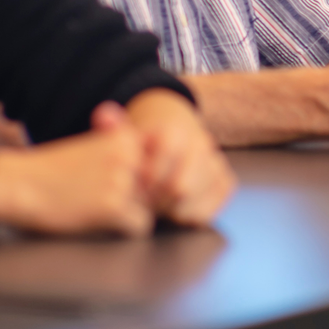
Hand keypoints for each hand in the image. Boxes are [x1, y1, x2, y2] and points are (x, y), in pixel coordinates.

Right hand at [0, 103, 153, 237]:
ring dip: (127, 214)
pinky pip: (140, 227)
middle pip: (156, 190)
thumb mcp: (93, 149)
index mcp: (126, 137)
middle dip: (136, 200)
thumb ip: (125, 154)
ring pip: (149, 208)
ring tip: (93, 208)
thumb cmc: (53, 170)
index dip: (140, 183)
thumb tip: (162, 168)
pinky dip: (122, 230)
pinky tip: (96, 221)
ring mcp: (122, 180)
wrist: (17, 183)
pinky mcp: (113, 206)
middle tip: (99, 199)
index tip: (112, 186)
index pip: (158, 167)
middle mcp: (129, 155)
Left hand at [123, 89, 235, 226]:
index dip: (147, 178)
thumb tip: (104, 114)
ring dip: (173, 210)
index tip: (136, 185)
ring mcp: (216, 163)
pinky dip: (192, 215)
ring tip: (159, 206)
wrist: (174, 141)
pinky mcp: (225, 182)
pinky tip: (177, 211)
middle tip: (144, 203)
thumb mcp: (126, 134)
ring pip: (197, 199)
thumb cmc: (143, 146)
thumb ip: (112, 126)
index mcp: (176, 130)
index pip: (165, 160)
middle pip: (181, 186)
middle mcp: (201, 143)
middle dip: (158, 200)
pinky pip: (213, 207)